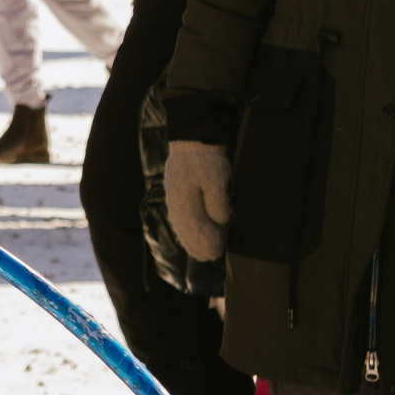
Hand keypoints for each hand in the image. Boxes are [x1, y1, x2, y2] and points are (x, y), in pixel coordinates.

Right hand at [165, 140, 231, 263]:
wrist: (193, 138)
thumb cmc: (207, 158)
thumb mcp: (216, 179)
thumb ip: (217, 201)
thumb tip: (220, 222)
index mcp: (184, 197)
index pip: (193, 226)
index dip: (204, 240)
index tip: (215, 252)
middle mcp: (176, 199)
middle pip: (184, 227)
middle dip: (196, 243)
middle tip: (209, 257)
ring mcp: (174, 194)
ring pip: (180, 222)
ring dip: (189, 237)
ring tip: (197, 251)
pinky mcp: (177, 190)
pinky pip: (178, 214)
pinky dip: (183, 226)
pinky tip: (186, 233)